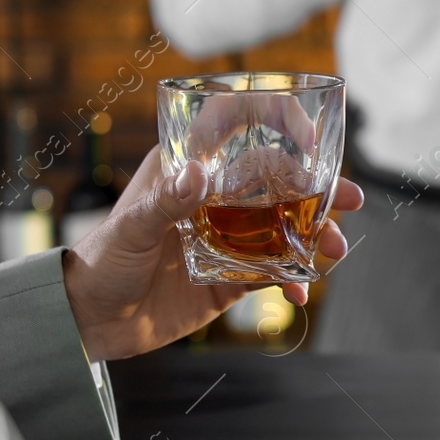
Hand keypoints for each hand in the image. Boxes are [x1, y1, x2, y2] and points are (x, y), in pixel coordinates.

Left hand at [62, 146, 363, 361]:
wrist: (89, 322)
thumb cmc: (99, 263)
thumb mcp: (130, 228)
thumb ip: (165, 201)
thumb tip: (199, 175)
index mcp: (186, 166)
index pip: (235, 122)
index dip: (274, 117)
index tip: (308, 134)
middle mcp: (213, 196)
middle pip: (277, 177)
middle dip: (318, 187)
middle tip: (350, 200)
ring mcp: (225, 236)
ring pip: (285, 224)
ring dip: (316, 233)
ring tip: (335, 249)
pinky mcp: (230, 276)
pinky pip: (274, 271)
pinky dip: (293, 279)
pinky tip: (301, 290)